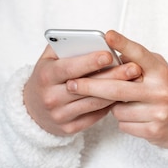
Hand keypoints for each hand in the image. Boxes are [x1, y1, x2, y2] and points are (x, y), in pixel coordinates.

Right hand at [24, 44, 141, 136]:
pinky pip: (94, 116)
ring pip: (94, 103)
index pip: (70, 68)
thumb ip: (66, 46)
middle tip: (134, 68)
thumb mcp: (49, 59)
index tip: (109, 55)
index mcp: (46, 76)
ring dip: (116, 92)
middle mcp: (51, 97)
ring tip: (134, 80)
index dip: (90, 62)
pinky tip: (123, 96)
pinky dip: (109, 105)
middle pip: (86, 87)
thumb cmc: (48, 76)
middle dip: (112, 76)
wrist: (33, 109)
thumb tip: (91, 39)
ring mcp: (60, 115)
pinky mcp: (68, 129)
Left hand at [66, 30, 167, 147]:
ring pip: (117, 109)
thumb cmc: (165, 88)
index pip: (140, 55)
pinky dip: (123, 120)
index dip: (124, 44)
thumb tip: (108, 53)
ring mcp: (158, 112)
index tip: (108, 35)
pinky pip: (123, 124)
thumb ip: (137, 61)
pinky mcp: (154, 131)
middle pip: (117, 88)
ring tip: (123, 102)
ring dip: (112, 106)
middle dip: (90, 85)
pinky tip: (134, 115)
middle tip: (71, 83)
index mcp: (161, 71)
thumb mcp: (157, 70)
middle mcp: (161, 91)